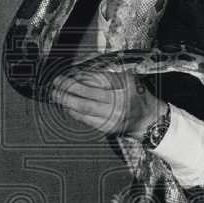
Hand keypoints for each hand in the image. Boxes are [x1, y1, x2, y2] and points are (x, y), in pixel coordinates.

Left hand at [50, 67, 166, 138]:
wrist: (148, 120)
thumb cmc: (137, 96)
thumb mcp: (128, 79)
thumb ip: (108, 76)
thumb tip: (82, 74)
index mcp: (124, 88)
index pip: (97, 81)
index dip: (80, 78)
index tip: (69, 74)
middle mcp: (117, 103)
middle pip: (87, 95)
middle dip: (68, 89)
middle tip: (56, 83)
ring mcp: (111, 117)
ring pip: (84, 109)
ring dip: (67, 101)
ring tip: (56, 94)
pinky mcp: (106, 128)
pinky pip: (85, 120)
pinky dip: (74, 112)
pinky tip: (66, 106)